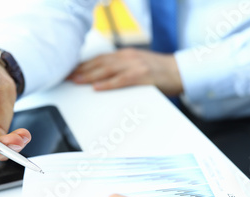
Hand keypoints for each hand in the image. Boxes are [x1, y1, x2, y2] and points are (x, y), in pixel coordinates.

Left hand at [68, 48, 183, 95]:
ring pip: (107, 70)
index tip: (70, 70)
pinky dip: (107, 84)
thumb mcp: (138, 65)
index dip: (84, 64)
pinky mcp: (142, 76)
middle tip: (67, 76)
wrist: (181, 71)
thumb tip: (103, 79)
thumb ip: (122, 69)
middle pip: (100, 63)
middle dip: (82, 69)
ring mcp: (135, 66)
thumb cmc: (160, 73)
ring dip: (89, 76)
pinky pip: (121, 80)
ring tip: (76, 81)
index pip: (100, 58)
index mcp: (126, 55)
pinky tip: (97, 87)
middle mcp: (128, 57)